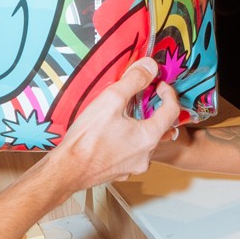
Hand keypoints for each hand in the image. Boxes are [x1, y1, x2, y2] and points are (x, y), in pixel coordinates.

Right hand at [44, 58, 176, 190]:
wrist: (67, 170)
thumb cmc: (87, 138)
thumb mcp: (111, 99)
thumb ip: (134, 80)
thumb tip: (150, 66)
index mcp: (149, 137)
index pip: (172, 111)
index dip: (168, 93)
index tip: (159, 85)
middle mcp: (146, 155)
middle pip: (161, 128)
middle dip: (155, 111)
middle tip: (144, 98)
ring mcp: (134, 166)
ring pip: (146, 142)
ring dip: (142, 127)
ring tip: (127, 115)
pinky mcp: (121, 172)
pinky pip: (133, 153)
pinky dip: (130, 141)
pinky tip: (114, 134)